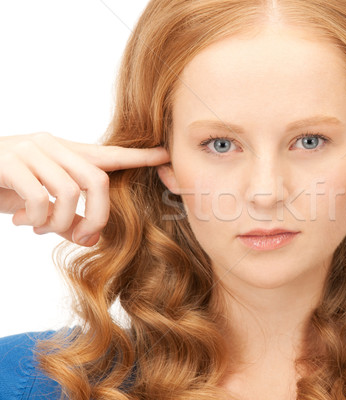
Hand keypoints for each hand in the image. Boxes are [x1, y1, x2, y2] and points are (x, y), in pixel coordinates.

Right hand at [0, 132, 169, 245]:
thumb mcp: (38, 202)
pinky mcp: (9, 162)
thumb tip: (90, 239)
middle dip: (97, 217)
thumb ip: (65, 215)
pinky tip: (20, 223)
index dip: (137, 157)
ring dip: (59, 223)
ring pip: (69, 193)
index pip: (107, 154)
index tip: (165, 156)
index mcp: (62, 151)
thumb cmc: (1, 187)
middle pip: (97, 181)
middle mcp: (51, 145)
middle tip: (82, 237)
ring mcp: (29, 150)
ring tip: (40, 229)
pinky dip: (35, 219)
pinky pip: (39, 198)